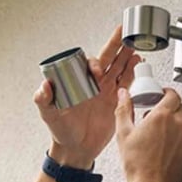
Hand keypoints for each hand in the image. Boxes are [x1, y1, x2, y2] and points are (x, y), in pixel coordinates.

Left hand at [34, 25, 139, 167]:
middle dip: (116, 46)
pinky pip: (126, 83)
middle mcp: (93, 84)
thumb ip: (43, 100)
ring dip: (127, 56)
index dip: (94, 63)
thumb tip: (44, 86)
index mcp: (78, 82)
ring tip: (135, 46)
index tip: (96, 71)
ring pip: (118, 68)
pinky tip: (137, 63)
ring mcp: (105, 92)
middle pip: (107, 59)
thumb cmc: (61, 132)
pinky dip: (132, 73)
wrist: (76, 150)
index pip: (89, 65)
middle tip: (124, 32)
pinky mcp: (115, 102)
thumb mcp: (48, 114)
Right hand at [115, 88, 181, 181]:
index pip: (172, 94)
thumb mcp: (123, 133)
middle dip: (169, 107)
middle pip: (179, 107)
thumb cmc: (138, 166)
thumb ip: (124, 109)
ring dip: (173, 124)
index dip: (166, 92)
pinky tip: (164, 147)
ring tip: (158, 134)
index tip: (160, 95)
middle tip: (156, 114)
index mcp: (162, 117)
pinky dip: (177, 139)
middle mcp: (178, 126)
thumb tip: (124, 96)